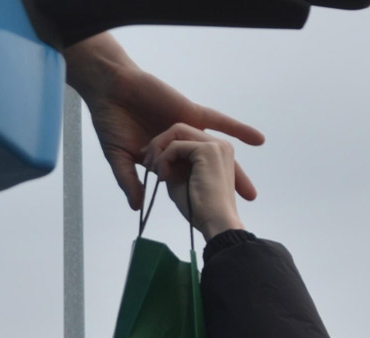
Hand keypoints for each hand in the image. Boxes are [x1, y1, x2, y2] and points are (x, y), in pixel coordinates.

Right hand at [65, 35, 264, 211]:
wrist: (111, 88)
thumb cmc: (111, 122)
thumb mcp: (118, 156)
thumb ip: (129, 180)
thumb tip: (137, 207)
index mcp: (165, 159)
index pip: (185, 181)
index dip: (197, 197)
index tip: (211, 217)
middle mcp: (181, 147)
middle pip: (207, 171)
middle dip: (223, 192)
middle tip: (238, 214)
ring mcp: (189, 129)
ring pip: (216, 152)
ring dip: (235, 169)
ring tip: (251, 193)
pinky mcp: (191, 112)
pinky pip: (218, 121)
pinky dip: (237, 128)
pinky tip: (258, 140)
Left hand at [144, 124, 246, 237]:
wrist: (218, 227)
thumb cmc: (201, 211)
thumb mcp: (182, 181)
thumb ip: (172, 164)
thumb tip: (157, 155)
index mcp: (217, 153)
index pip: (186, 138)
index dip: (166, 149)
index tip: (154, 168)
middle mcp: (220, 145)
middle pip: (180, 130)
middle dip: (161, 145)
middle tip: (150, 168)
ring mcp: (216, 146)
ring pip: (176, 132)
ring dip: (160, 150)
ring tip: (155, 172)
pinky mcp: (208, 150)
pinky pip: (175, 145)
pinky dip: (164, 159)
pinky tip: (163, 177)